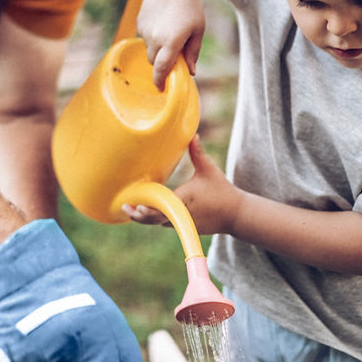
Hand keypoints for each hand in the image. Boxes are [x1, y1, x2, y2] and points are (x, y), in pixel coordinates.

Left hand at [123, 135, 240, 234]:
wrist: (236, 214)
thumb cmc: (222, 190)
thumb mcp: (208, 169)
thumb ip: (197, 153)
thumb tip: (193, 134)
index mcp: (184, 199)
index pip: (161, 206)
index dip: (147, 208)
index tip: (135, 204)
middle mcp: (181, 214)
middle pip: (155, 219)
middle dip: (139, 216)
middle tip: (125, 208)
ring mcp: (183, 223)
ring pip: (159, 222)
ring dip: (146, 218)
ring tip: (130, 210)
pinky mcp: (186, 227)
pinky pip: (167, 223)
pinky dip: (157, 219)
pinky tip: (145, 213)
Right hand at [135, 0, 204, 88]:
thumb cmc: (190, 7)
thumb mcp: (198, 31)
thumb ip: (193, 53)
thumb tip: (191, 72)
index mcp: (172, 42)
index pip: (162, 69)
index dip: (160, 81)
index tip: (161, 89)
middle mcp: (155, 39)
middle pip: (154, 62)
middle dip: (162, 64)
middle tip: (174, 56)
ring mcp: (145, 31)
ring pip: (149, 50)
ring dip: (158, 49)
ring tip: (171, 32)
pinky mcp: (140, 24)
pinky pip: (145, 38)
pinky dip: (153, 37)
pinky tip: (163, 23)